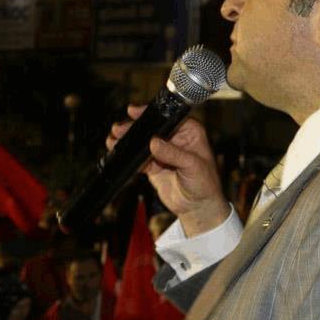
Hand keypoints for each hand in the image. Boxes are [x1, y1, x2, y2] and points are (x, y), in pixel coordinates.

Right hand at [106, 104, 229, 235]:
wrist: (198, 207)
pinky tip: (118, 152)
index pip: (168, 117)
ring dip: (128, 140)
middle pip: (151, 128)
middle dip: (135, 127)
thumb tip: (154, 142)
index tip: (135, 112)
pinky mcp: (153, 165)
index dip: (152, 113)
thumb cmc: (205, 184)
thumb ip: (173, 153)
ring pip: (142, 142)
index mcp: (190, 132)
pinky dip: (128, 156)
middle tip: (119, 129)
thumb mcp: (193, 166)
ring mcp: (163, 151)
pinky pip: (138, 157)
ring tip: (114, 139)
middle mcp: (176, 138)